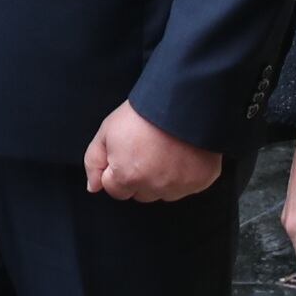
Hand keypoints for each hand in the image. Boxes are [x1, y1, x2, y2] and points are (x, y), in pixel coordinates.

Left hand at [85, 101, 223, 201]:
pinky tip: (181, 154)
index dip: (117, 171)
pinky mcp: (201, 181)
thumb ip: (94, 162)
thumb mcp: (107, 131)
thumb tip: (93, 187)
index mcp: (128, 177)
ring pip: (164, 192)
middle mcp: (154, 187)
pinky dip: (184, 174)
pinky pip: (187, 186)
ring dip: (161, 179)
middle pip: (140, 194)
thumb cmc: (143, 114)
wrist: (182, 100)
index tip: (126, 154)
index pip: (115, 190)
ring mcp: (180, 186)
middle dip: (139, 177)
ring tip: (164, 151)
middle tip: (145, 150)